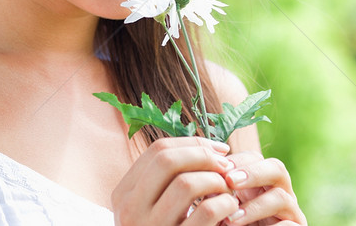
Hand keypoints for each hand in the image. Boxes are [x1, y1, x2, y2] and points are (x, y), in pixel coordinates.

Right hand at [112, 136, 240, 225]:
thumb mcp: (156, 207)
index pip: (158, 150)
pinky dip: (226, 204)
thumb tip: (212, 148)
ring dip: (217, 181)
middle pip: (168, 160)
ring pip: (188, 183)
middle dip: (204, 156)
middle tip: (227, 166)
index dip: (194, 143)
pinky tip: (232, 210)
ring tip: (228, 192)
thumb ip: (170, 179)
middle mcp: (129, 211)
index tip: (220, 150)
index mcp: (123, 194)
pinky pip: (207, 212)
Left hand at [221, 151, 306, 225]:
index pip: (254, 158)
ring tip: (230, 219)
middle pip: (276, 168)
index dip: (237, 160)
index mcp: (260, 182)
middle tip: (230, 181)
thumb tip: (199, 176)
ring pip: (283, 197)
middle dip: (252, 173)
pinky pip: (289, 225)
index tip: (217, 169)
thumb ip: (217, 192)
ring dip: (254, 206)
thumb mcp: (222, 208)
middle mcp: (279, 193)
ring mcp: (290, 213)